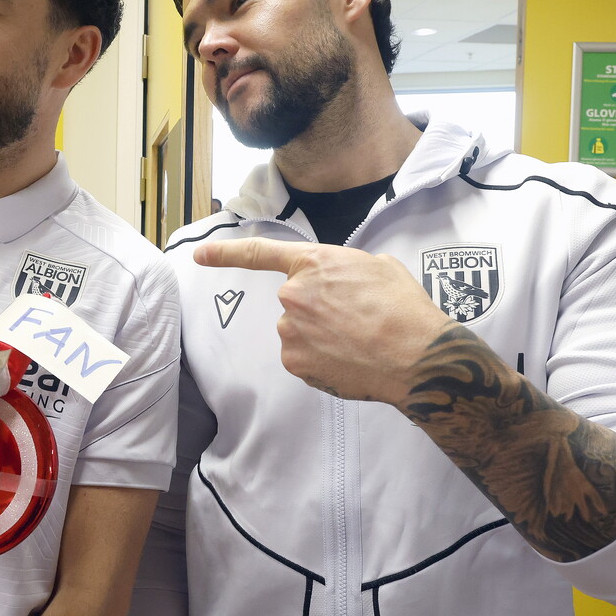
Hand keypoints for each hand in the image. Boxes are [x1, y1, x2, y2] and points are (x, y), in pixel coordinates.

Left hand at [195, 238, 450, 404]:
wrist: (416, 354)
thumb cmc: (403, 307)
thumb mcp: (378, 266)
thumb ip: (345, 267)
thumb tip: (341, 281)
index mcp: (313, 263)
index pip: (259, 253)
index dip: (225, 254)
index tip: (199, 256)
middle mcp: (293, 295)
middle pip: (295, 302)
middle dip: (318, 311)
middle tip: (355, 320)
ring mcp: (290, 330)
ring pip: (299, 332)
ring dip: (321, 337)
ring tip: (358, 341)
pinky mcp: (295, 362)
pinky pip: (303, 357)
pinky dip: (322, 360)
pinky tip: (349, 359)